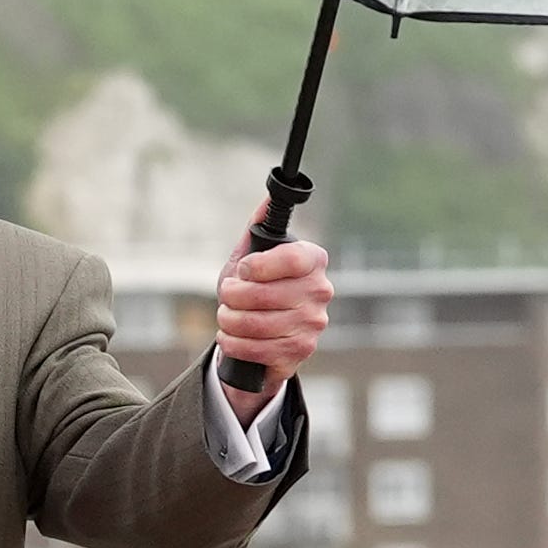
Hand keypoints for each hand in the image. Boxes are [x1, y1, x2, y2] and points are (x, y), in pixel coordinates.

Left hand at [216, 204, 332, 396]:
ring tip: (226, 316)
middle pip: (265, 294)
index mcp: (313, 260)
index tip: (243, 269)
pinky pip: (257, 348)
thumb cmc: (255, 289)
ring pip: (257, 323)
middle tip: (227, 295)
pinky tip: (230, 337)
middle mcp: (320, 291)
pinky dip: (233, 343)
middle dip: (232, 296)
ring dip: (229, 320)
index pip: (291, 259)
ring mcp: (314, 323)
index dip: (258, 266)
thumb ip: (258, 228)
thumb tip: (268, 196)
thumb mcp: (251, 256)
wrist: (264, 334)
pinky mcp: (301, 350)